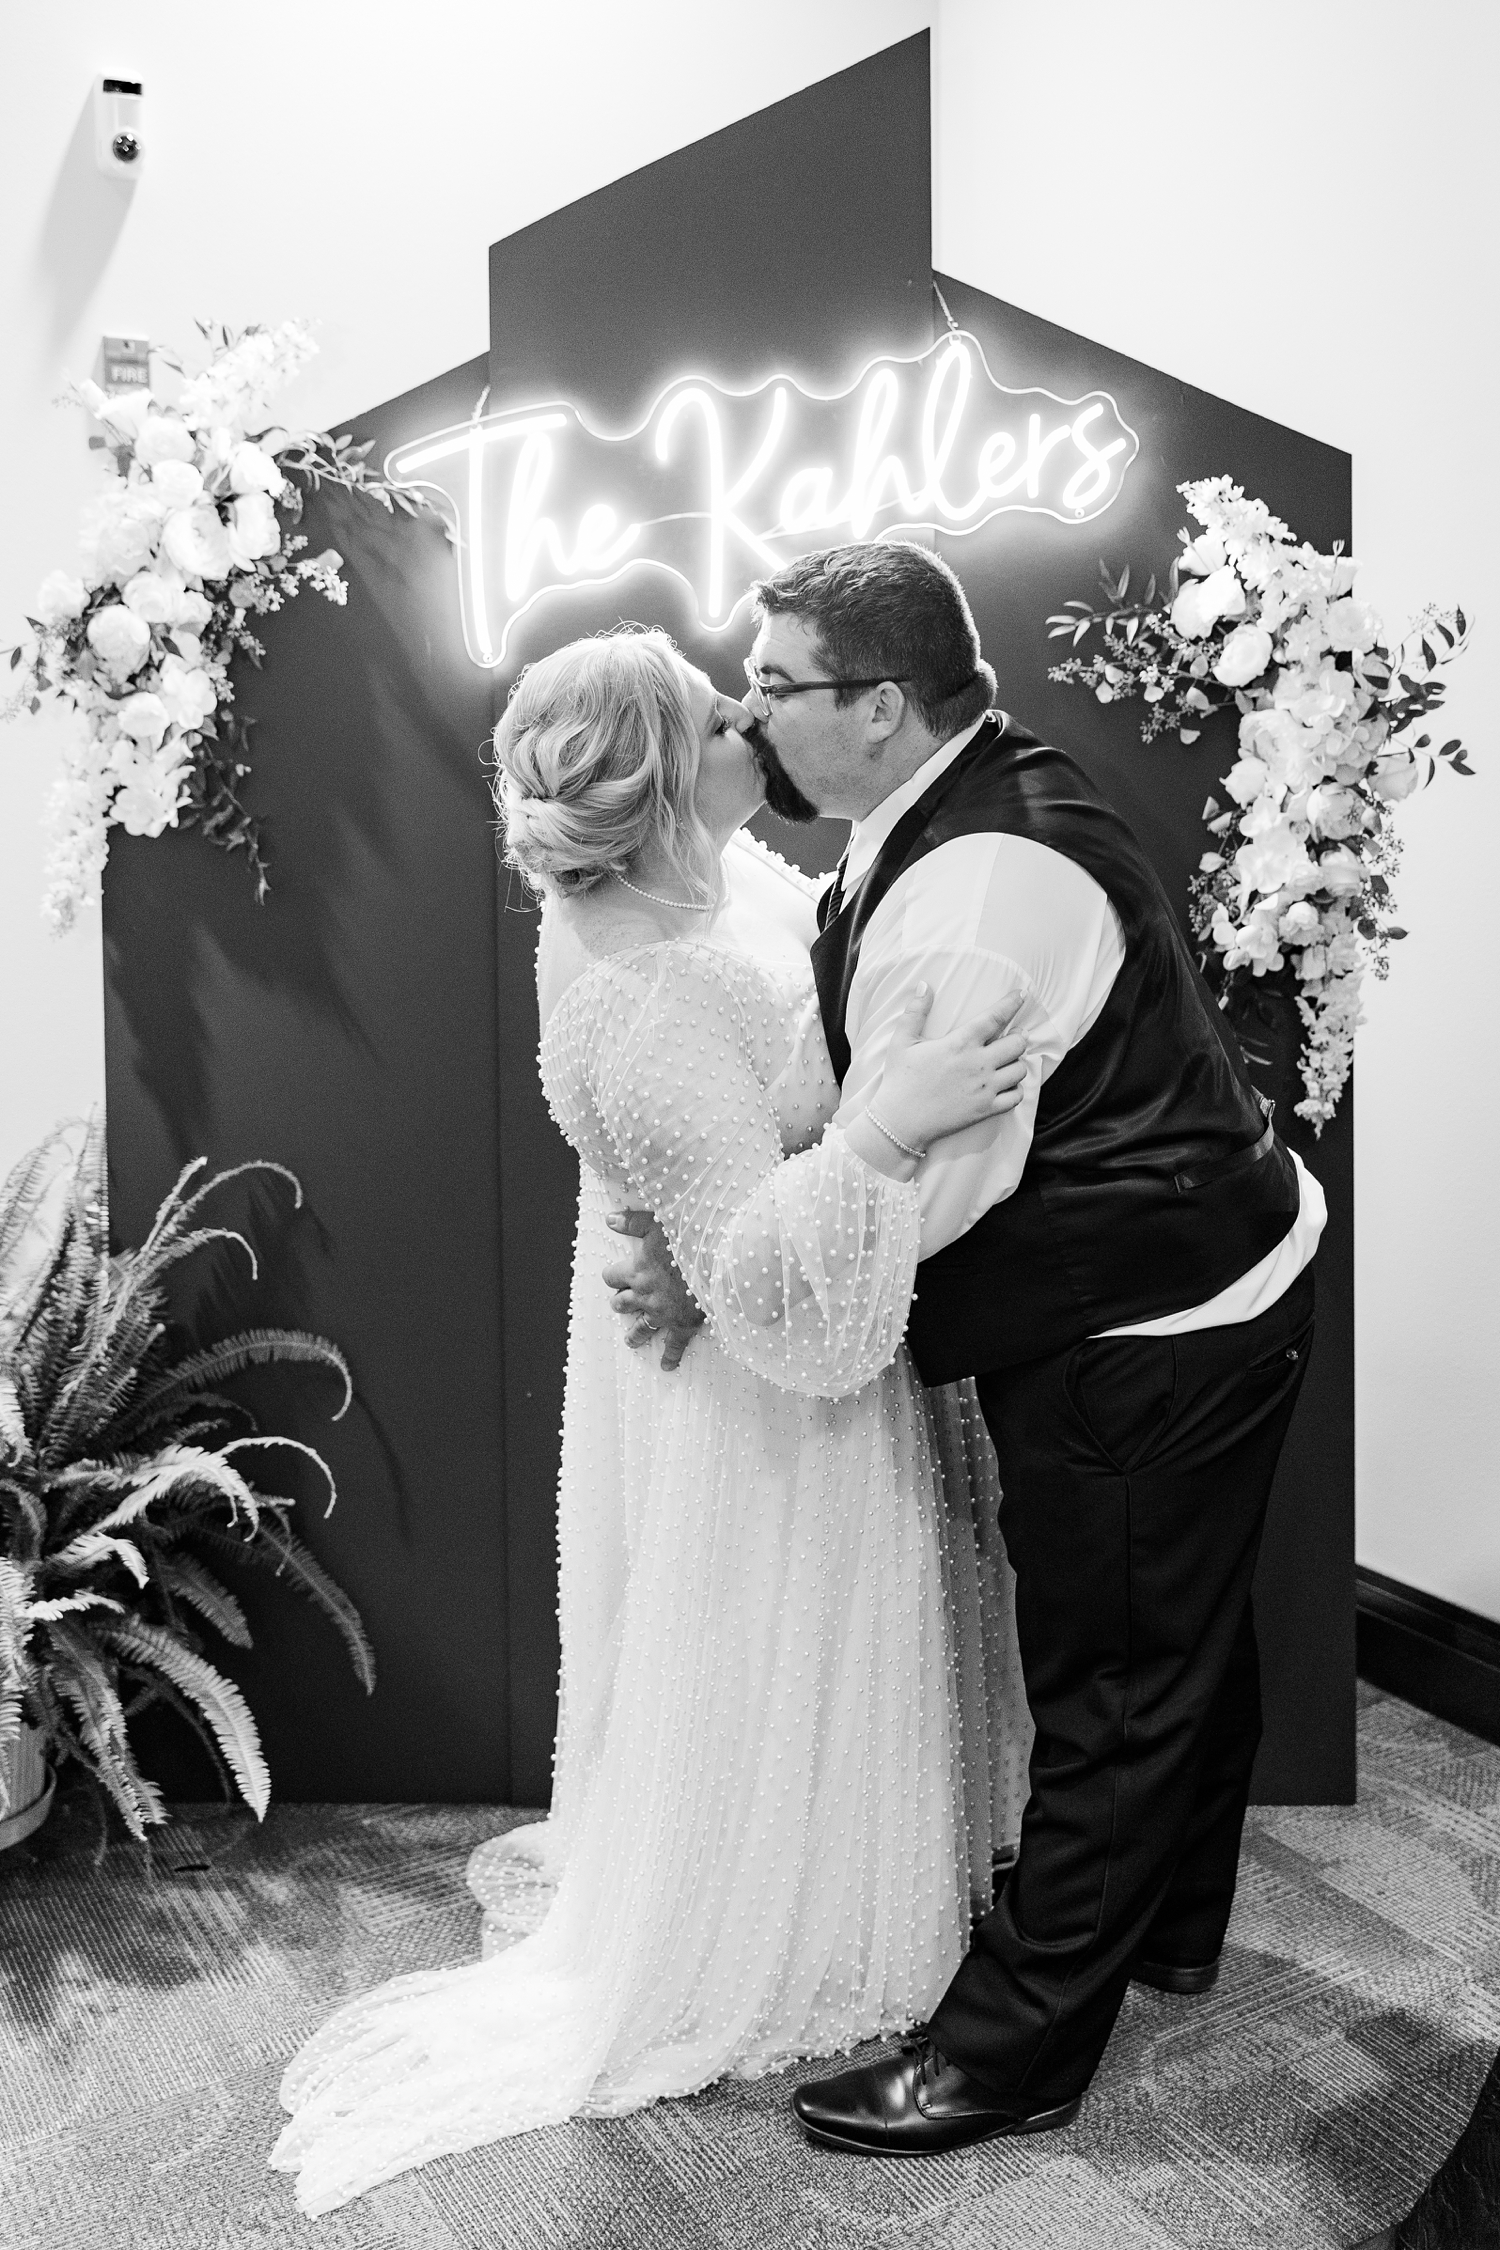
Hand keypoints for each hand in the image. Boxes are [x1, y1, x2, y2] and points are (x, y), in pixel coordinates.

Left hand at [601, 1209, 705, 1371]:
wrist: (717, 1258)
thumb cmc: (687, 1236)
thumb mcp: (656, 1222)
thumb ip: (631, 1222)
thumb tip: (609, 1219)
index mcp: (636, 1271)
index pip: (611, 1277)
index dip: (613, 1275)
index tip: (616, 1275)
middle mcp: (644, 1295)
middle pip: (621, 1304)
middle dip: (621, 1302)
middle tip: (623, 1304)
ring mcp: (663, 1313)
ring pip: (640, 1328)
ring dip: (634, 1334)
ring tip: (631, 1341)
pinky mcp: (683, 1324)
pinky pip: (674, 1345)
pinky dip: (671, 1357)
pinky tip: (667, 1366)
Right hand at [871, 984, 1028, 1153]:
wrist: (900, 1121)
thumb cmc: (900, 1080)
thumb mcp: (901, 1042)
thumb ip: (915, 1011)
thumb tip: (924, 984)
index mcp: (960, 1044)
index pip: (995, 1017)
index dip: (1011, 1003)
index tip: (1021, 995)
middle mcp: (978, 1064)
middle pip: (1017, 1044)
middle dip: (1019, 1037)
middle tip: (1014, 1036)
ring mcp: (984, 1089)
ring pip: (1019, 1070)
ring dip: (1017, 1063)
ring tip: (1008, 1061)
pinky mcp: (986, 1109)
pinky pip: (1016, 1097)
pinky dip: (1016, 1089)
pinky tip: (1006, 1085)